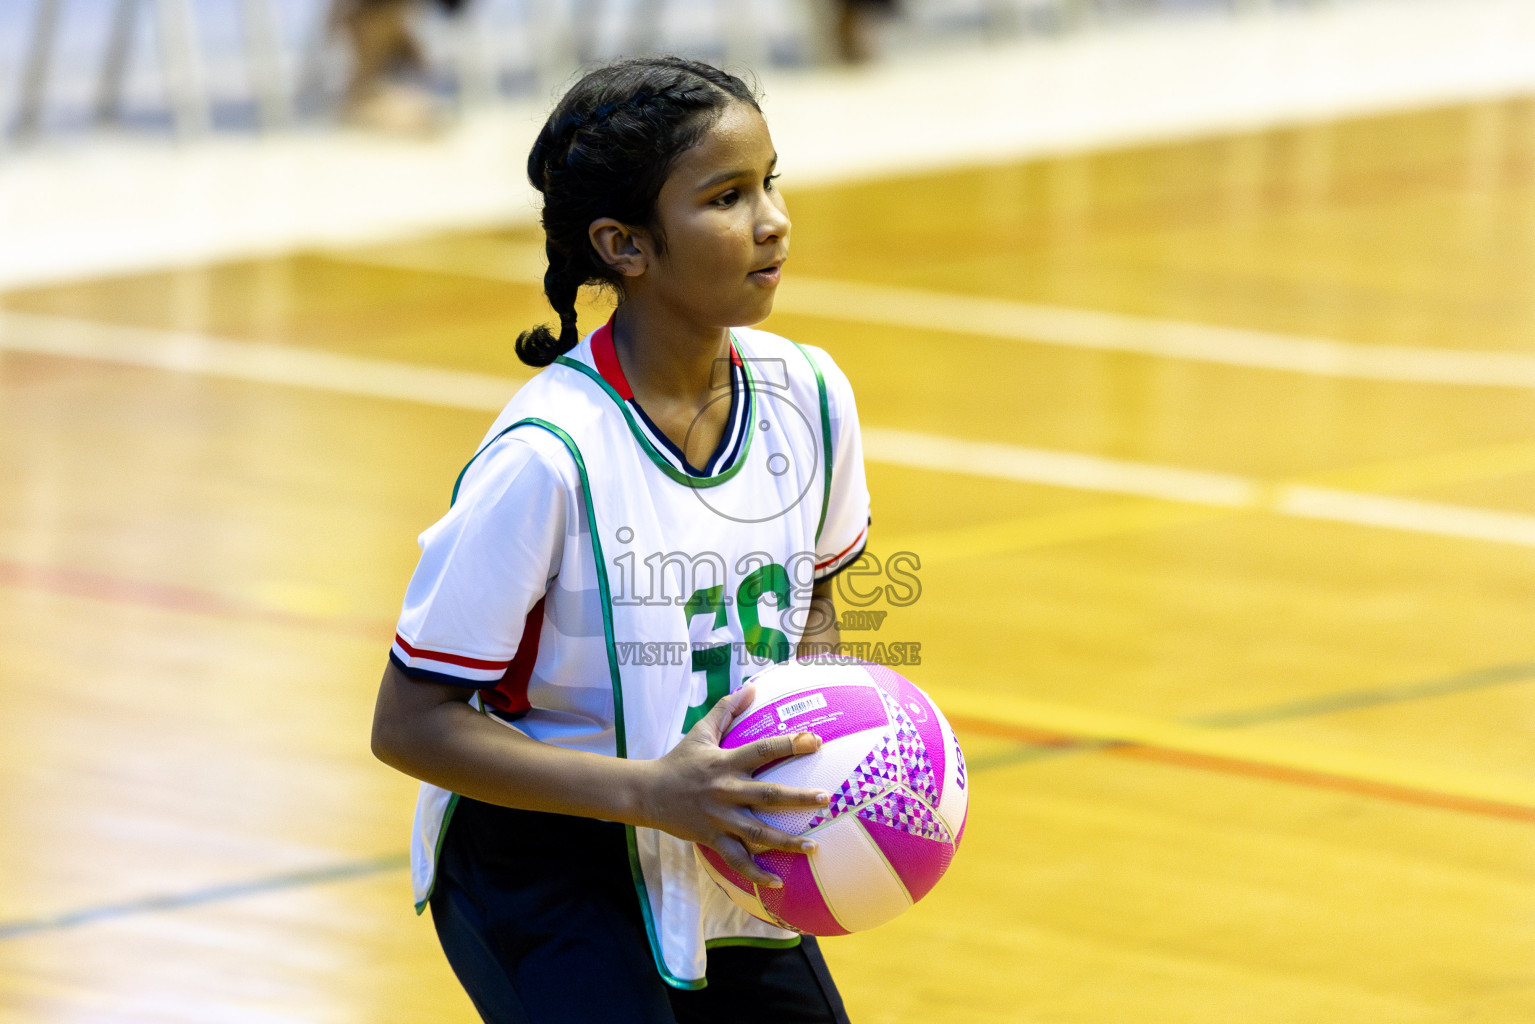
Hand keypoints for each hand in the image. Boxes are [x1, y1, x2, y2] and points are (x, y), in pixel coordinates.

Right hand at [639, 685, 829, 887]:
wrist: (647, 793)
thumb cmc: (679, 761)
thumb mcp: (701, 731)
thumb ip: (726, 710)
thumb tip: (751, 687)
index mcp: (726, 762)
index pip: (763, 750)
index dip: (790, 744)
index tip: (816, 741)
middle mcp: (725, 790)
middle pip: (767, 795)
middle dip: (798, 798)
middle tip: (826, 798)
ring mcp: (719, 818)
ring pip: (757, 833)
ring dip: (786, 841)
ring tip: (813, 846)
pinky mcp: (712, 839)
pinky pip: (737, 860)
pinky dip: (756, 873)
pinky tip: (778, 881)